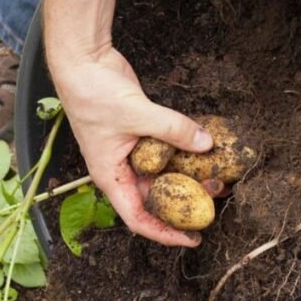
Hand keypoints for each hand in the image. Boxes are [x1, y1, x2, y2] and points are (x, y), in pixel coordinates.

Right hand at [50, 47, 214, 246]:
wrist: (83, 61)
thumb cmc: (92, 92)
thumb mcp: (137, 114)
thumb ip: (174, 129)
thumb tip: (206, 144)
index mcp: (111, 176)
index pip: (138, 218)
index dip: (165, 233)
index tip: (192, 240)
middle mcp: (122, 169)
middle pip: (156, 198)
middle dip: (185, 204)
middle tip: (216, 201)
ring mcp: (132, 152)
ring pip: (165, 175)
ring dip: (189, 178)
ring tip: (218, 178)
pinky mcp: (143, 135)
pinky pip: (167, 152)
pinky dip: (184, 153)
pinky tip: (206, 152)